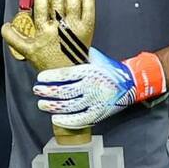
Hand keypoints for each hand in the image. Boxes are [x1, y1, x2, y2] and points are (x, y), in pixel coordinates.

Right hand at [1, 0, 95, 70]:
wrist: (68, 76)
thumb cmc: (48, 62)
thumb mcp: (27, 51)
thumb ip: (14, 38)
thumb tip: (4, 25)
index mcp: (44, 32)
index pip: (41, 6)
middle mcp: (60, 28)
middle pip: (57, 1)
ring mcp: (75, 28)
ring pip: (73, 2)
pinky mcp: (88, 29)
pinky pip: (89, 10)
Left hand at [32, 46, 166, 128]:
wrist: (131, 83)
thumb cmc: (109, 68)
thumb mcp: (95, 57)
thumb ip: (79, 54)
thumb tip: (60, 47)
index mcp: (89, 70)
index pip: (66, 74)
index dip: (51, 77)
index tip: (39, 78)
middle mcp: (91, 86)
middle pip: (64, 91)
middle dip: (47, 92)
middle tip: (37, 90)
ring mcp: (95, 101)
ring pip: (69, 106)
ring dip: (52, 106)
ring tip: (41, 104)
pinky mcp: (99, 113)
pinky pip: (80, 119)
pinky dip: (66, 120)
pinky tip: (55, 119)